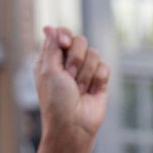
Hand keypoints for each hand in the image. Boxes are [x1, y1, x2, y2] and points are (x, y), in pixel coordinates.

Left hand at [34, 26, 110, 146]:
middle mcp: (68, 63)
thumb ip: (51, 47)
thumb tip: (48, 26)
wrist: (73, 125)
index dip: (65, 36)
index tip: (64, 44)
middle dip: (75, 59)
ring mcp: (84, 71)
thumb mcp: (48, 71)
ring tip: (78, 90)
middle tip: (68, 77)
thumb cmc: (56, 101)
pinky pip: (104, 66)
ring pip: (94, 53)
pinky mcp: (99, 80)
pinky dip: (97, 80)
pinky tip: (90, 93)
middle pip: (80, 40)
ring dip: (85, 74)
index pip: (62, 34)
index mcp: (51, 60)